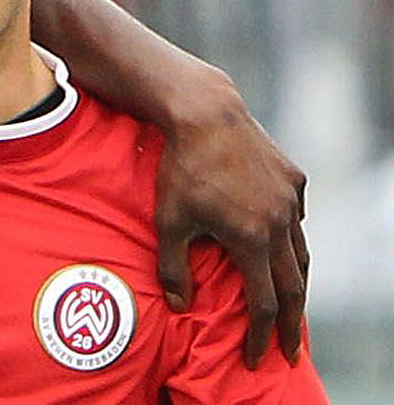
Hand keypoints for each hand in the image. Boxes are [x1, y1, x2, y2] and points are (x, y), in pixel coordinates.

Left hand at [154, 67, 307, 368]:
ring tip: (292, 306)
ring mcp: (290, 199)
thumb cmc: (180, 168)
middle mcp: (279, 223)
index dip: (259, 335)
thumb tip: (178, 305)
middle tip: (290, 352)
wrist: (205, 114)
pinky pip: (297, 217)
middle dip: (291, 324)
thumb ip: (173, 267)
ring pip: (301, 251)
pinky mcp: (294, 178)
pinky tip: (280, 247)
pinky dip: (291, 238)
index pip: (263, 303)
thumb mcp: (168, 221)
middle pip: (294, 285)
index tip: (253, 357)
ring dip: (297, 282)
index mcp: (251, 239)